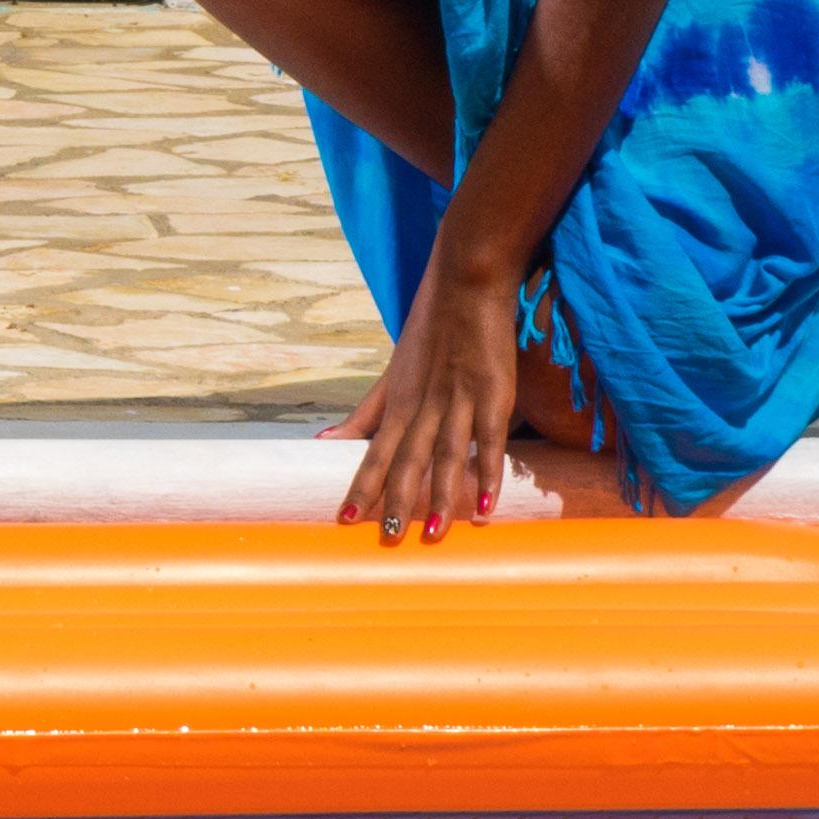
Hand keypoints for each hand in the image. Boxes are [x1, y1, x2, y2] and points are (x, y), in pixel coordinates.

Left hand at [324, 268, 525, 542]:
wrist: (467, 282)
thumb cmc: (429, 329)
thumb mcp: (392, 373)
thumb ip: (365, 413)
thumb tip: (324, 442)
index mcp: (398, 402)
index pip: (374, 451)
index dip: (360, 484)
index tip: (344, 519)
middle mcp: (425, 405)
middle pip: (407, 458)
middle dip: (396, 498)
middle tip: (387, 537)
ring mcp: (460, 400)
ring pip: (445, 455)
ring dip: (440, 495)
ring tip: (435, 533)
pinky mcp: (494, 394)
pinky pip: (490, 440)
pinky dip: (488, 473)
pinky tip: (487, 505)